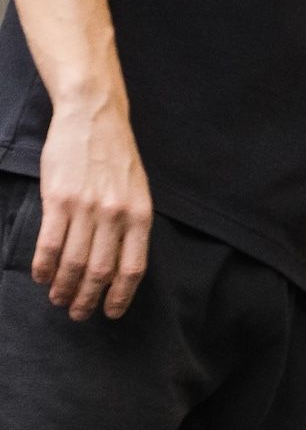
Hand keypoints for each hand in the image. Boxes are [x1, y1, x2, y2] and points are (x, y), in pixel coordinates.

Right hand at [35, 99, 152, 320]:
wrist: (93, 116)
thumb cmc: (116, 155)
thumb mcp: (138, 190)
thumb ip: (132, 225)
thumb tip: (120, 264)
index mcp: (140, 215)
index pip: (132, 268)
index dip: (121, 296)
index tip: (111, 312)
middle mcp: (115, 215)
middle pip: (101, 271)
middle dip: (87, 299)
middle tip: (77, 313)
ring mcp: (86, 207)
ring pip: (73, 262)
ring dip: (63, 286)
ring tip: (57, 298)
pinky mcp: (58, 199)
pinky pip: (49, 243)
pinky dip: (44, 266)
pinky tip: (41, 276)